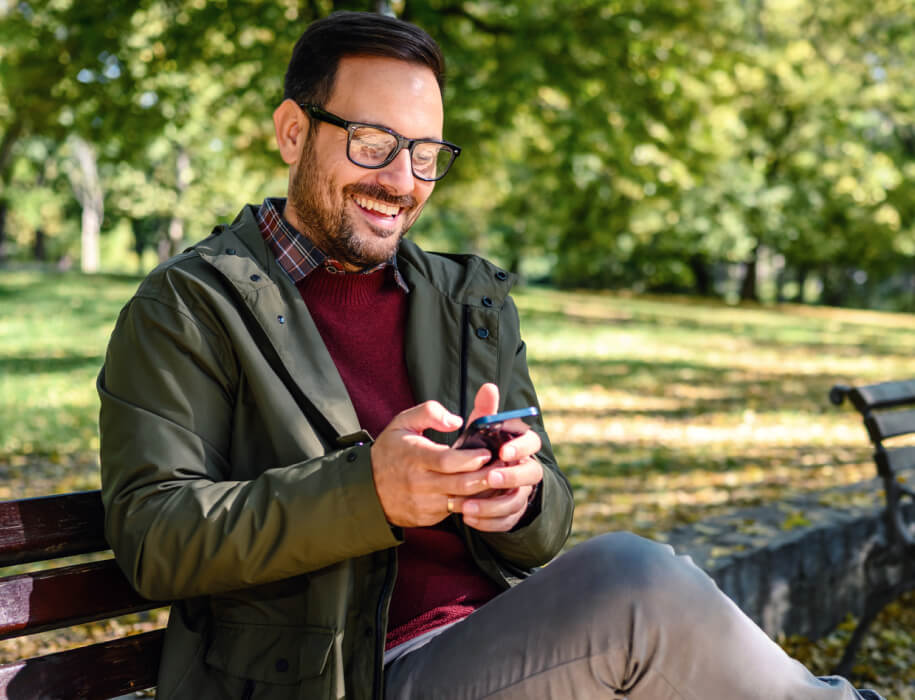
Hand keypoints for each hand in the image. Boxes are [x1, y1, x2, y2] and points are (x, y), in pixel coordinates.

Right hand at [370, 399, 492, 526]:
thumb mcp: (403, 422)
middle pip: (459, 484)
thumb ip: (429, 413)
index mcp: (414, 457)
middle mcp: (418, 483)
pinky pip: (454, 512)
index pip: (446, 461)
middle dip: (485, 477)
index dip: (470, 459)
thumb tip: (455, 421)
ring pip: (461, 502)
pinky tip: (482, 493)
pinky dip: (471, 503)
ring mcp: (422, 504)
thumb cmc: (391, 450)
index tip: (487, 452)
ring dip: (482, 493)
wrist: (366, 488)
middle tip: (503, 467)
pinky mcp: (426, 518)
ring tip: (497, 479)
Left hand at [448, 384, 543, 531]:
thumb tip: (488, 386)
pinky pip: (506, 521)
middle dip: (512, 476)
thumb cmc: (481, 448)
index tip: (502, 450)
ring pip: (517, 501)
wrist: (479, 479)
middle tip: (490, 477)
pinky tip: (468, 518)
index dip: (520, 447)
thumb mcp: (481, 430)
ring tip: (467, 506)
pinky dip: (488, 522)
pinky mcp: (512, 513)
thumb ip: (485, 412)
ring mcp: (521, 493)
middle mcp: (526, 468)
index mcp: (521, 446)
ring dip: (493, 505)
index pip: (531, 442)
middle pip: (532, 473)